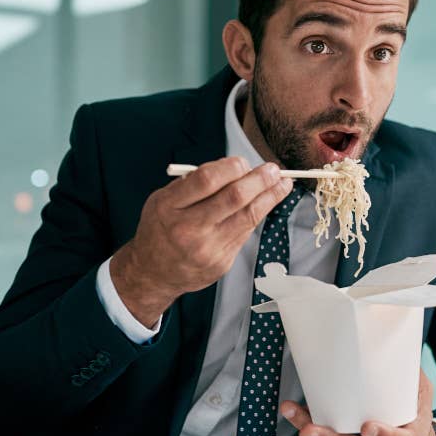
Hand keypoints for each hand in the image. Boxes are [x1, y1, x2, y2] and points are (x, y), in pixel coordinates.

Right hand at [109, 157, 292, 326]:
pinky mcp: (221, 263)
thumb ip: (193, 184)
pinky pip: (245, 232)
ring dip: (270, 196)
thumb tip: (234, 168)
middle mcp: (187, 229)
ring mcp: (206, 248)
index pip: (206, 180)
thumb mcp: (163, 200)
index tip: (243, 161)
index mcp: (169, 207)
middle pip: (233, 197)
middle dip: (259, 180)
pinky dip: (258, 214)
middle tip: (273, 170)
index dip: (231, 167)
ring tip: (282, 184)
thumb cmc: (161, 229)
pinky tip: (266, 203)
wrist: (153, 273)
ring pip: (248, 216)